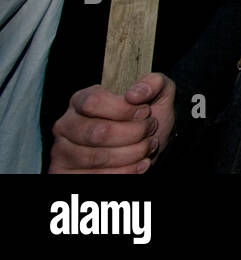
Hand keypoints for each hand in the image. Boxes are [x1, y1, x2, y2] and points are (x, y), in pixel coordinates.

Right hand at [48, 73, 176, 173]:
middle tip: (150, 130)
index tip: (145, 112)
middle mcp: (66, 125)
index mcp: (81, 100)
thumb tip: (135, 93)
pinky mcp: (67, 174)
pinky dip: (125, 172)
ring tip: (147, 146)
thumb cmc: (146, 118)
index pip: (93, 102)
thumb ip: (154, 82)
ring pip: (99, 158)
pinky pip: (97, 177)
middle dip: (134, 133)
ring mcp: (63, 152)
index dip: (124, 109)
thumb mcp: (158, 94)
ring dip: (133, 153)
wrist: (146, 146)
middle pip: (98, 132)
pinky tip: (140, 164)